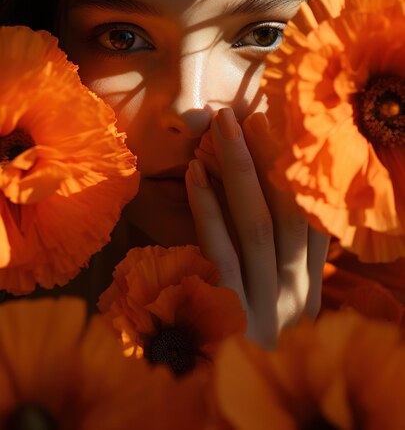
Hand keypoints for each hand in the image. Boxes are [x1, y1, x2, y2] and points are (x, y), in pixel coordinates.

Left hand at [185, 107, 329, 348]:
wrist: (237, 412)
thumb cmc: (254, 354)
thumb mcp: (285, 315)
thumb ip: (291, 271)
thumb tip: (293, 218)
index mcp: (311, 290)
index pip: (315, 220)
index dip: (300, 172)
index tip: (284, 129)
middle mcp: (297, 292)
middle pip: (289, 212)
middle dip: (270, 160)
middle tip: (248, 112)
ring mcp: (265, 302)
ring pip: (258, 224)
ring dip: (239, 171)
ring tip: (222, 127)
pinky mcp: (229, 312)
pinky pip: (220, 251)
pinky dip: (208, 210)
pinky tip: (195, 175)